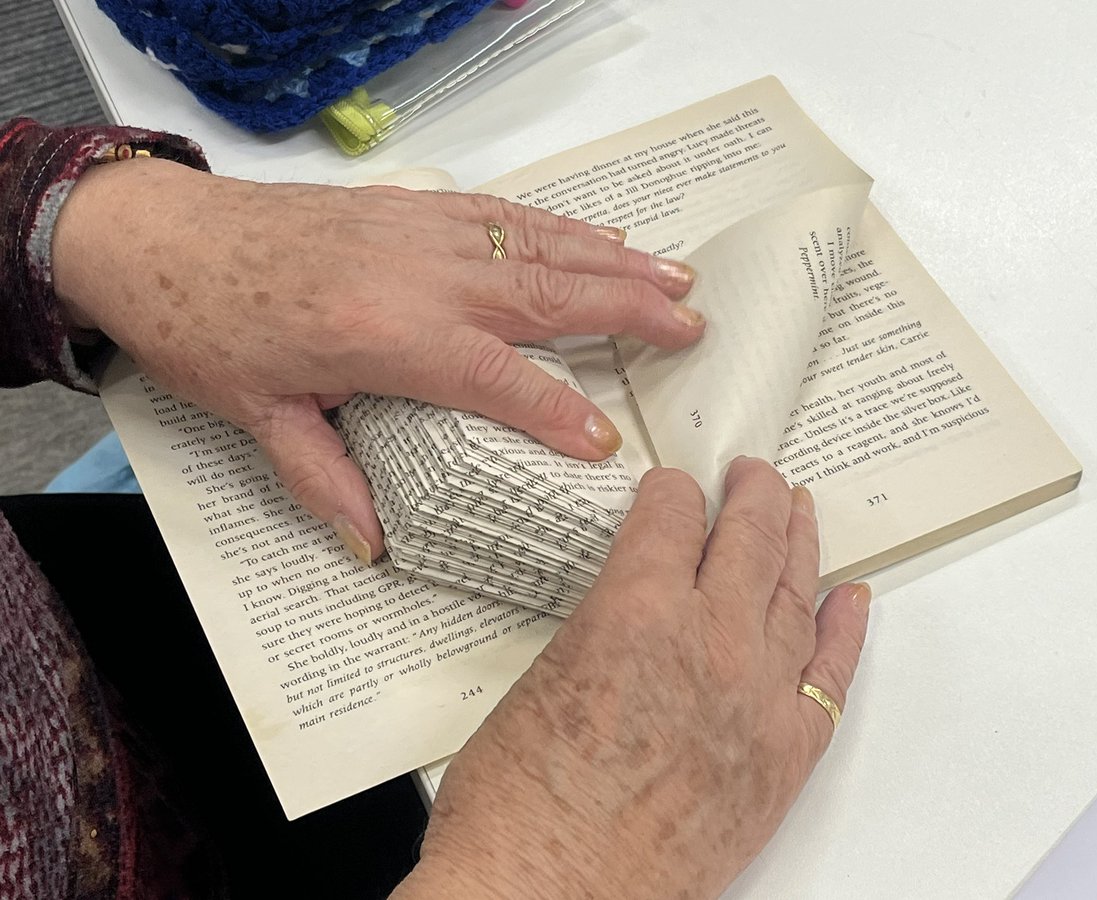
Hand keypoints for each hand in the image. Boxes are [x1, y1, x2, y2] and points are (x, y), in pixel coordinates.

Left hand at [50, 158, 702, 560]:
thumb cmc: (204, 326)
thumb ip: (326, 481)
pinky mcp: (411, 210)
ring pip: (538, 246)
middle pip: (546, 295)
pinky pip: (504, 213)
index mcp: (385, 336)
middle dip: (627, 312)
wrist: (158, 238)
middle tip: (692, 326)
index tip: (609, 443)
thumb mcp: (259, 419)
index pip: (498, 379)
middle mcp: (418, 276)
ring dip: (613, 259)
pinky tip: (598, 233)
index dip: (558, 413)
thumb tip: (375, 545)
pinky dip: (561, 225)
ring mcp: (419, 233)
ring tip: (676, 274)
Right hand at [397, 458, 870, 898]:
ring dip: (801, 542)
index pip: (672, 518)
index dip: (673, 494)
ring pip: (795, 593)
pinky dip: (846, 633)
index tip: (675, 490)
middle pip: (748, 539)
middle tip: (754, 474)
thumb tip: (628, 616)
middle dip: (752, 495)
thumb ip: (602, 630)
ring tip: (802, 509)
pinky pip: (831, 678)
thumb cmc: (520, 808)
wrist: (548, 899)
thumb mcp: (542, 678)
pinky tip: (852, 599)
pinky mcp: (783, 757)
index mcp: (637, 612)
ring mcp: (756, 699)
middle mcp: (708, 643)